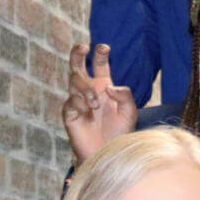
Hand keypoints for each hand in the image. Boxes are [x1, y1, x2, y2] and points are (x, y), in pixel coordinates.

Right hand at [62, 43, 137, 162]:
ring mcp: (77, 101)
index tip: (104, 47)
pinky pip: (70, 102)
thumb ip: (125, 95)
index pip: (100, 64)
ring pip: (74, 82)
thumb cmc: (120, 132)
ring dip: (85, 89)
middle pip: (78, 66)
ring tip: (95, 104)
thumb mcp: (130, 112)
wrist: (108, 152)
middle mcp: (89, 90)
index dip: (100, 54)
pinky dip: (79, 103)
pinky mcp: (70, 114)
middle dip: (77, 54)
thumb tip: (109, 86)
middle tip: (83, 47)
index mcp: (104, 86)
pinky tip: (88, 111)